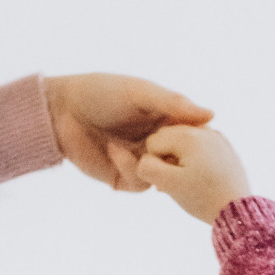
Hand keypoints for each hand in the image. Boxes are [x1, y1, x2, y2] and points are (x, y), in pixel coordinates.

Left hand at [45, 74, 214, 192]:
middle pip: (180, 164)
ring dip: (152, 165)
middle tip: (176, 154)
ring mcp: (139, 162)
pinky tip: (112, 149)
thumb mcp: (142, 93)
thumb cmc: (103, 92)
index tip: (203, 140)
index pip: (192, 138)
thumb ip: (174, 105)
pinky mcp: (120, 177)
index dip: (199, 142)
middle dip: (180, 162)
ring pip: (162, 177)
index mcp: (165, 121)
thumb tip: (211, 115)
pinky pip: (137, 183)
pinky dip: (129, 168)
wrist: (62, 109)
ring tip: (133, 147)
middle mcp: (155, 144)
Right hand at [137, 123, 251, 222]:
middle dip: (165, 158)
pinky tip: (198, 178)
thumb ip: (147, 167)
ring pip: (183, 142)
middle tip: (175, 183)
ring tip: (186, 182)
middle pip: (168, 138)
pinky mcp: (225, 147)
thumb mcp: (169, 184)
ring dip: (178, 159)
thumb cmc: (203, 198)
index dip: (153, 163)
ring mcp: (216, 137)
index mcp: (187, 135)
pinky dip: (193, 160)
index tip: (166, 180)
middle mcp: (203, 129)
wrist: (237, 210)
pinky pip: (199, 147)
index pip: (152, 141)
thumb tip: (143, 158)